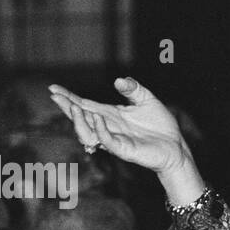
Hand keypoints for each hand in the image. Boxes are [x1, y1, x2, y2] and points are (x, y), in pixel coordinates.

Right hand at [48, 78, 190, 175]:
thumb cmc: (160, 125)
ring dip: (79, 120)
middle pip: (81, 117)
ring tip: (73, 106)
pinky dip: (100, 130)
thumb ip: (133, 89)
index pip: (85, 105)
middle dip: (67, 107)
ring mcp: (114, 139)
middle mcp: (108, 127)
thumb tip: (118, 80)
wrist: (176, 146)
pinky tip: (97, 118)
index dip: (69, 97)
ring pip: (88, 132)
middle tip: (55, 96)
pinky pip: (107, 141)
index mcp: (111, 114)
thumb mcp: (147, 100)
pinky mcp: (124, 150)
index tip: (52, 88)